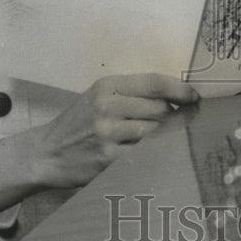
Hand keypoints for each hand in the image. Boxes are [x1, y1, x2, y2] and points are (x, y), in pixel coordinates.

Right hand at [0, 74, 195, 209]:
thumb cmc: (78, 123)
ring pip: (155, 132)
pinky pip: (144, 154)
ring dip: (167, 136)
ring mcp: (107, 132)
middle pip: (160, 108)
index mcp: (107, 85)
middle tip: (184, 121)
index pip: (154, 82)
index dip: (180, 89)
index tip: (195, 97)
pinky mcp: (108, 158)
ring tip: (168, 139)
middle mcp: (107, 105)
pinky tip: (155, 155)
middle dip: (176, 116)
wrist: (46, 153)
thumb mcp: (99, 97)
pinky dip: (154, 154)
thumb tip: (176, 99)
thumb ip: (132, 95)